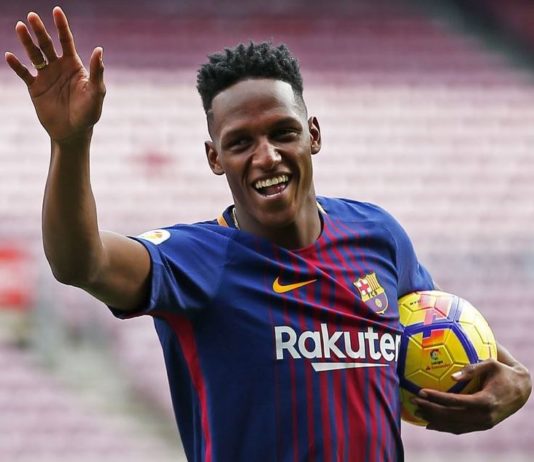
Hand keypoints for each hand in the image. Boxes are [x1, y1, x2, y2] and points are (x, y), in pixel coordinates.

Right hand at [5, 7, 104, 142]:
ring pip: (34, 55)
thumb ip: (97, 72)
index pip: (66, 41)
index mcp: (74, 65)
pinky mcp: (35, 88)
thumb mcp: (96, 92)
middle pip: (47, 44)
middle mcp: (58, 67)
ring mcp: (46, 76)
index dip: (62, 26)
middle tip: (32, 16)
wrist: (74, 132)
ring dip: (27, 42)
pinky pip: (24, 74)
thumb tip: (99, 50)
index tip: (56, 10)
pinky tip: (10, 56)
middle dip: (40, 30)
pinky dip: (17, 65)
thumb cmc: (89, 113)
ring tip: (19, 27)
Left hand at [411, 343, 531, 433]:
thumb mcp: (491, 364)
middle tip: (413, 402)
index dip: (437, 398)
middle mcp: (484, 416)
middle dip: (430, 410)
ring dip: (434, 421)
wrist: (522, 391)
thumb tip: (452, 375)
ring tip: (416, 412)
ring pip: (454, 426)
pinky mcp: (482, 426)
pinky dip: (444, 427)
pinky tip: (430, 423)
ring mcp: (483, 424)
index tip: (421, 392)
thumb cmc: (503, 372)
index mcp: (485, 400)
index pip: (455, 401)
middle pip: (451, 416)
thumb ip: (473, 368)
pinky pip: (460, 428)